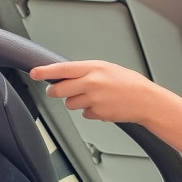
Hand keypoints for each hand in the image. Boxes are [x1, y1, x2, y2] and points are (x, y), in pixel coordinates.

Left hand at [30, 60, 160, 123]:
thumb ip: (87, 71)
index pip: (63, 68)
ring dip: (77, 102)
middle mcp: (92, 82)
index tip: (34, 73)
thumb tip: (67, 75)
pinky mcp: (97, 113)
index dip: (45, 71)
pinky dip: (91, 112)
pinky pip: (84, 114)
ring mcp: (93, 99)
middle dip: (55, 92)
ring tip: (93, 98)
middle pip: (60, 90)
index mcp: (94, 68)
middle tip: (56, 91)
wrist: (147, 101)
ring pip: (70, 103)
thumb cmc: (130, 84)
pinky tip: (103, 106)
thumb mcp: (108, 69)